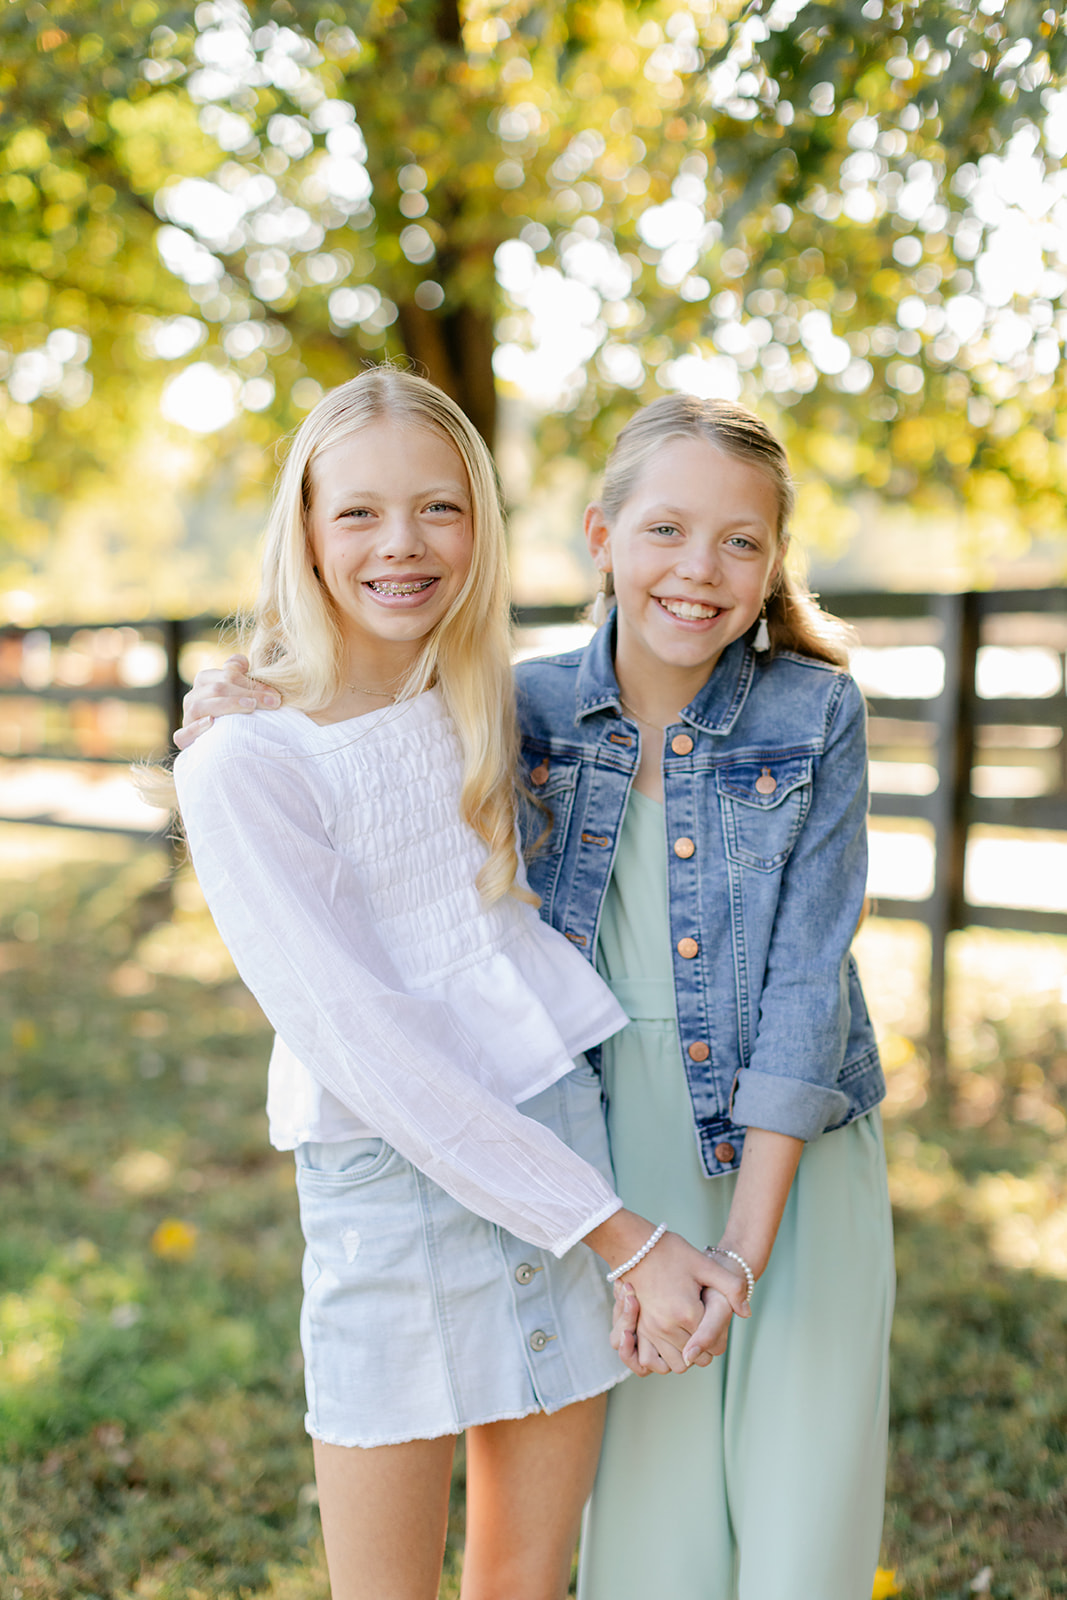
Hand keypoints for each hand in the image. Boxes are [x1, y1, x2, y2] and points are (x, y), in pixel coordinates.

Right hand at [173, 653, 280, 749]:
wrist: (220, 743)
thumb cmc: (234, 712)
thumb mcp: (239, 690)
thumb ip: (240, 673)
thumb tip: (242, 662)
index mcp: (205, 680)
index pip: (227, 675)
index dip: (252, 683)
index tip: (275, 694)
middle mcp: (193, 696)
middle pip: (218, 689)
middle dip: (248, 693)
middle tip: (273, 702)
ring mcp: (187, 716)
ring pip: (202, 706)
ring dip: (228, 705)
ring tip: (250, 706)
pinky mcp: (184, 737)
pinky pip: (183, 733)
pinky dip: (197, 727)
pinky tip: (211, 722)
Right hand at [615, 1229, 749, 1373]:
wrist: (635, 1246)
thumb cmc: (672, 1253)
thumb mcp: (706, 1265)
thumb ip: (733, 1287)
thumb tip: (746, 1313)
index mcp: (687, 1312)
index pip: (716, 1344)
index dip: (722, 1333)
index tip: (716, 1316)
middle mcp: (667, 1326)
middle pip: (700, 1358)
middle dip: (707, 1346)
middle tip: (705, 1323)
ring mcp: (651, 1330)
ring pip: (679, 1365)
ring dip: (688, 1355)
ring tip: (690, 1331)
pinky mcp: (639, 1330)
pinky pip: (654, 1361)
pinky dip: (667, 1357)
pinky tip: (674, 1339)